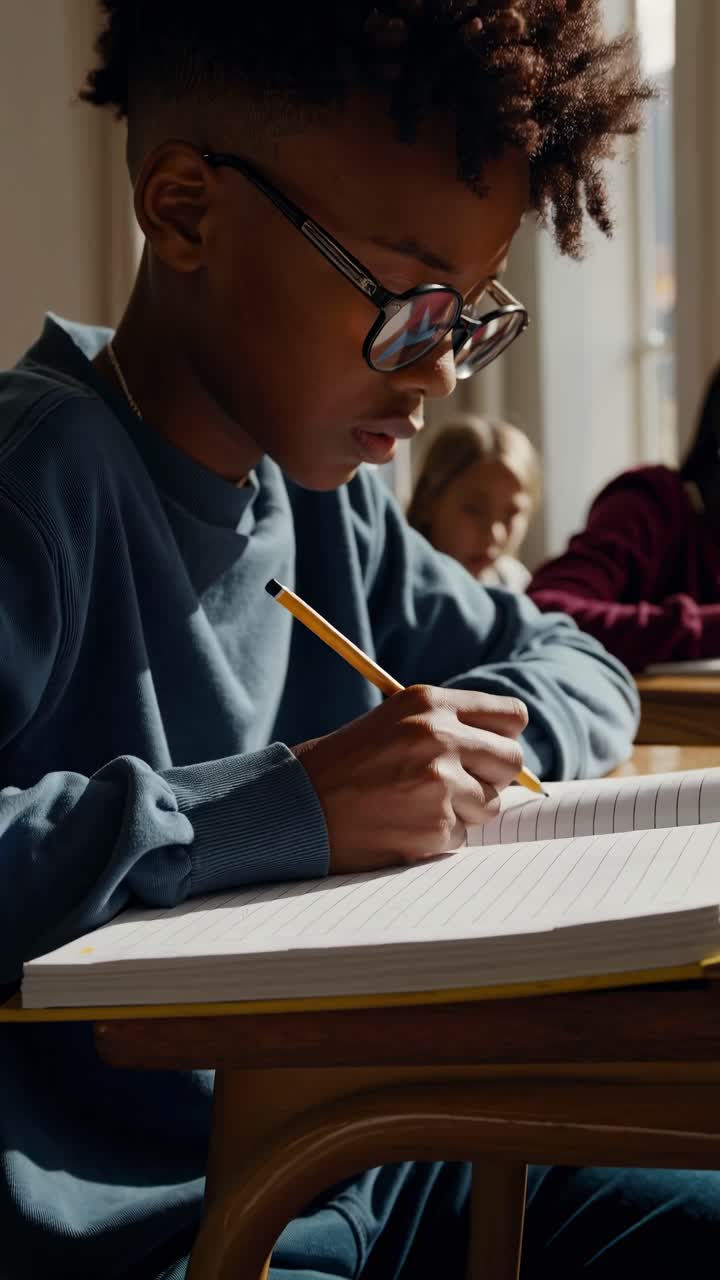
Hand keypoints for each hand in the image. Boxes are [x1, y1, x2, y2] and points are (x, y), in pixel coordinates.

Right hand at [291, 684, 527, 874]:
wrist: (298, 806)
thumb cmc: (343, 765)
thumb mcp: (394, 723)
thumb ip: (448, 727)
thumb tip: (506, 752)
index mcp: (429, 703)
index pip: (510, 715)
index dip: (504, 736)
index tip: (493, 750)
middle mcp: (439, 737)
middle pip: (511, 759)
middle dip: (493, 776)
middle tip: (461, 784)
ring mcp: (440, 783)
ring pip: (491, 803)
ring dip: (464, 810)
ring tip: (417, 804)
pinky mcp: (435, 825)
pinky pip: (462, 835)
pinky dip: (439, 836)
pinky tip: (403, 825)